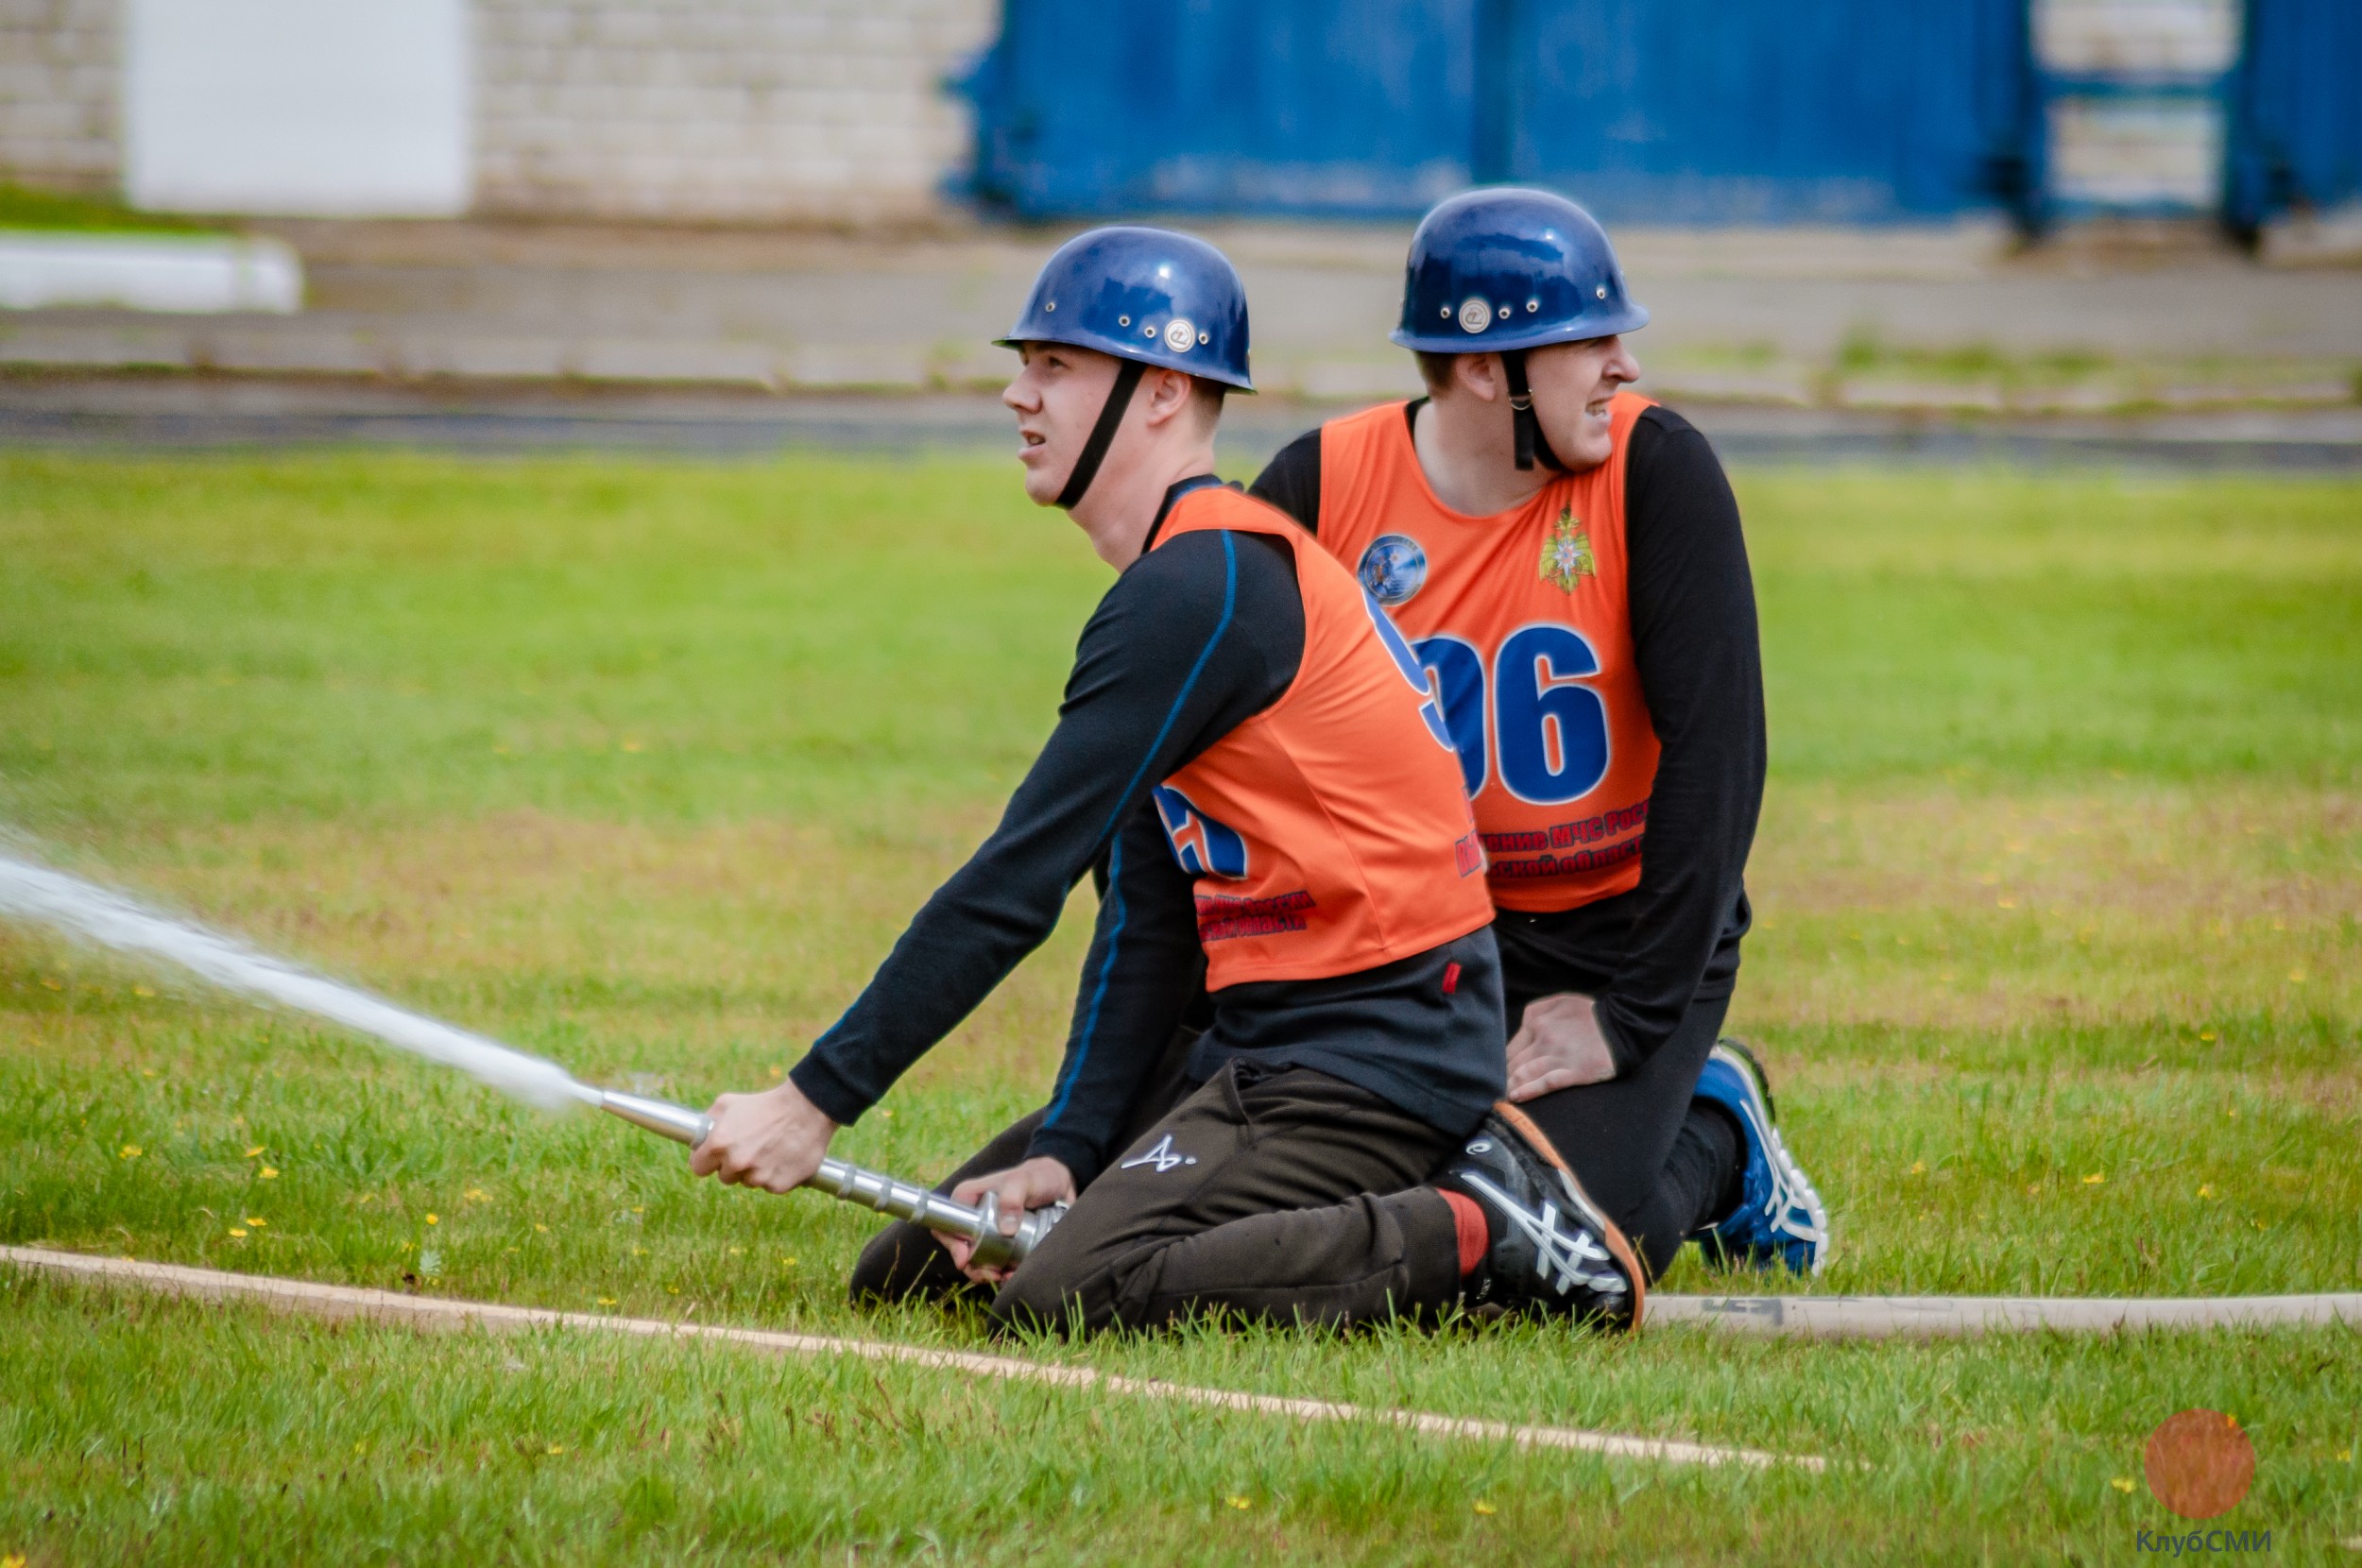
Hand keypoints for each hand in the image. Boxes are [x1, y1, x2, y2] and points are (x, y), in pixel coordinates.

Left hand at [688, 1079, 836, 1192]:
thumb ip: (708, 1122)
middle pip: (724, 1177)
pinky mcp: (778, 1186)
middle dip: (733, 1166)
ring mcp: (758, 1176)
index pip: (698, 1168)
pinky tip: (783, 1157)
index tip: (714, 1158)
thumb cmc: (766, 1104)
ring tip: (770, 1149)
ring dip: (755, 1171)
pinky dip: (775, 1175)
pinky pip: (770, 1186)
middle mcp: (736, 1163)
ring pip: (748, 1182)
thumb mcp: (728, 1103)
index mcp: (719, 1144)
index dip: (707, 1161)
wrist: (807, 1108)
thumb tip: (698, 1138)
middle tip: (749, 1148)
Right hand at [941, 1156, 1076, 1283]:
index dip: (951, 1243)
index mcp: (969, 1199)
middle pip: (962, 1249)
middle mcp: (975, 1218)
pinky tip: (1013, 1276)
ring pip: (979, 1261)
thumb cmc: (1038, 1177)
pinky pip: (998, 1264)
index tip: (965, 1258)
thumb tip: (1005, 1229)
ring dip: (988, 1274)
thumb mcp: (1024, 1181)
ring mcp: (990, 1233)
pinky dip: (1003, 1275)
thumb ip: (1012, 1197)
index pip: (946, 1223)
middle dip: (972, 1267)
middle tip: (990, 1274)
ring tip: (1005, 1276)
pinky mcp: (1006, 1245)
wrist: (1061, 1186)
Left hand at [1506, 992, 1617, 1101]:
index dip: (1500, 1062)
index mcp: (1538, 1022)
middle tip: (1492, 1089)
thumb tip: (1520, 1028)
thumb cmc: (1590, 1014)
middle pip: (1514, 1063)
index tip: (1495, 1073)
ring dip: (1510, 1086)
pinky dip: (1528, 1091)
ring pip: (1525, 1074)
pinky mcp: (1574, 1072)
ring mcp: (1559, 1057)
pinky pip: (1546, 1083)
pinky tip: (1515, 1098)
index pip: (1510, 1047)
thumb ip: (1536, 1012)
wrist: (1622, 1026)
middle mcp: (1544, 1039)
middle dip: (1501, 1077)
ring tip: (1500, 1096)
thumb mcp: (1560, 1002)